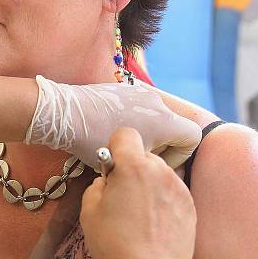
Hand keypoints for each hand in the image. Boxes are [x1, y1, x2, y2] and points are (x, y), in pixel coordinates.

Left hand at [25, 75, 201, 168]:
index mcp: (165, 120)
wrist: (64, 114)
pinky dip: (133, 121)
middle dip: (161, 146)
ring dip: (146, 134)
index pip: (193, 137)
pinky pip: (139, 108)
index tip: (154, 162)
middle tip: (136, 159)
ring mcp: (141, 91)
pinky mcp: (125, 88)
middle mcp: (157, 102)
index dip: (180, 155)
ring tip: (120, 146)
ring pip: (156, 118)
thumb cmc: (95, 142)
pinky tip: (108, 131)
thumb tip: (157, 170)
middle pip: (174, 128)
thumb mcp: (128, 162)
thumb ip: (151, 164)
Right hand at [79, 127, 196, 258]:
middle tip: (123, 196)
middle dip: (133, 169)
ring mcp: (179, 188)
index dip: (115, 147)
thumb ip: (98, 184)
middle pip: (144, 155)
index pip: (125, 134)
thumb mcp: (89, 211)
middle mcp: (160, 171)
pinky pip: (173, 191)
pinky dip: (163, 200)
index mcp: (133, 167)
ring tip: (140, 214)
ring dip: (149, 184)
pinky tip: (154, 223)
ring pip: (160, 173)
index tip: (112, 167)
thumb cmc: (115, 244)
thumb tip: (108, 180)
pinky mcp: (190, 205)